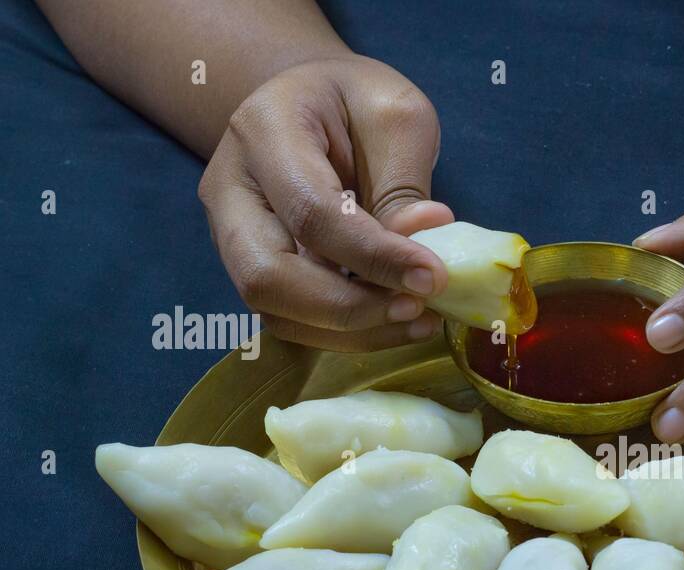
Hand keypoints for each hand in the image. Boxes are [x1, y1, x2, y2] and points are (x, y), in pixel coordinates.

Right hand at [198, 56, 451, 350]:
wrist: (311, 104)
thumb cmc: (355, 104)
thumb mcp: (395, 116)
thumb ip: (403, 184)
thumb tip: (420, 250)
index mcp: (263, 131)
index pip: (311, 214)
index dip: (374, 257)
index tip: (434, 277)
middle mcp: (231, 190)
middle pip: (267, 277)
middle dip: (350, 309)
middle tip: (420, 308)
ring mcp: (232, 236)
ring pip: (276, 312)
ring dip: (353, 331)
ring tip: (419, 319)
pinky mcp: (253, 270)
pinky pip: (292, 321)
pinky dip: (347, 333)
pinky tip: (396, 321)